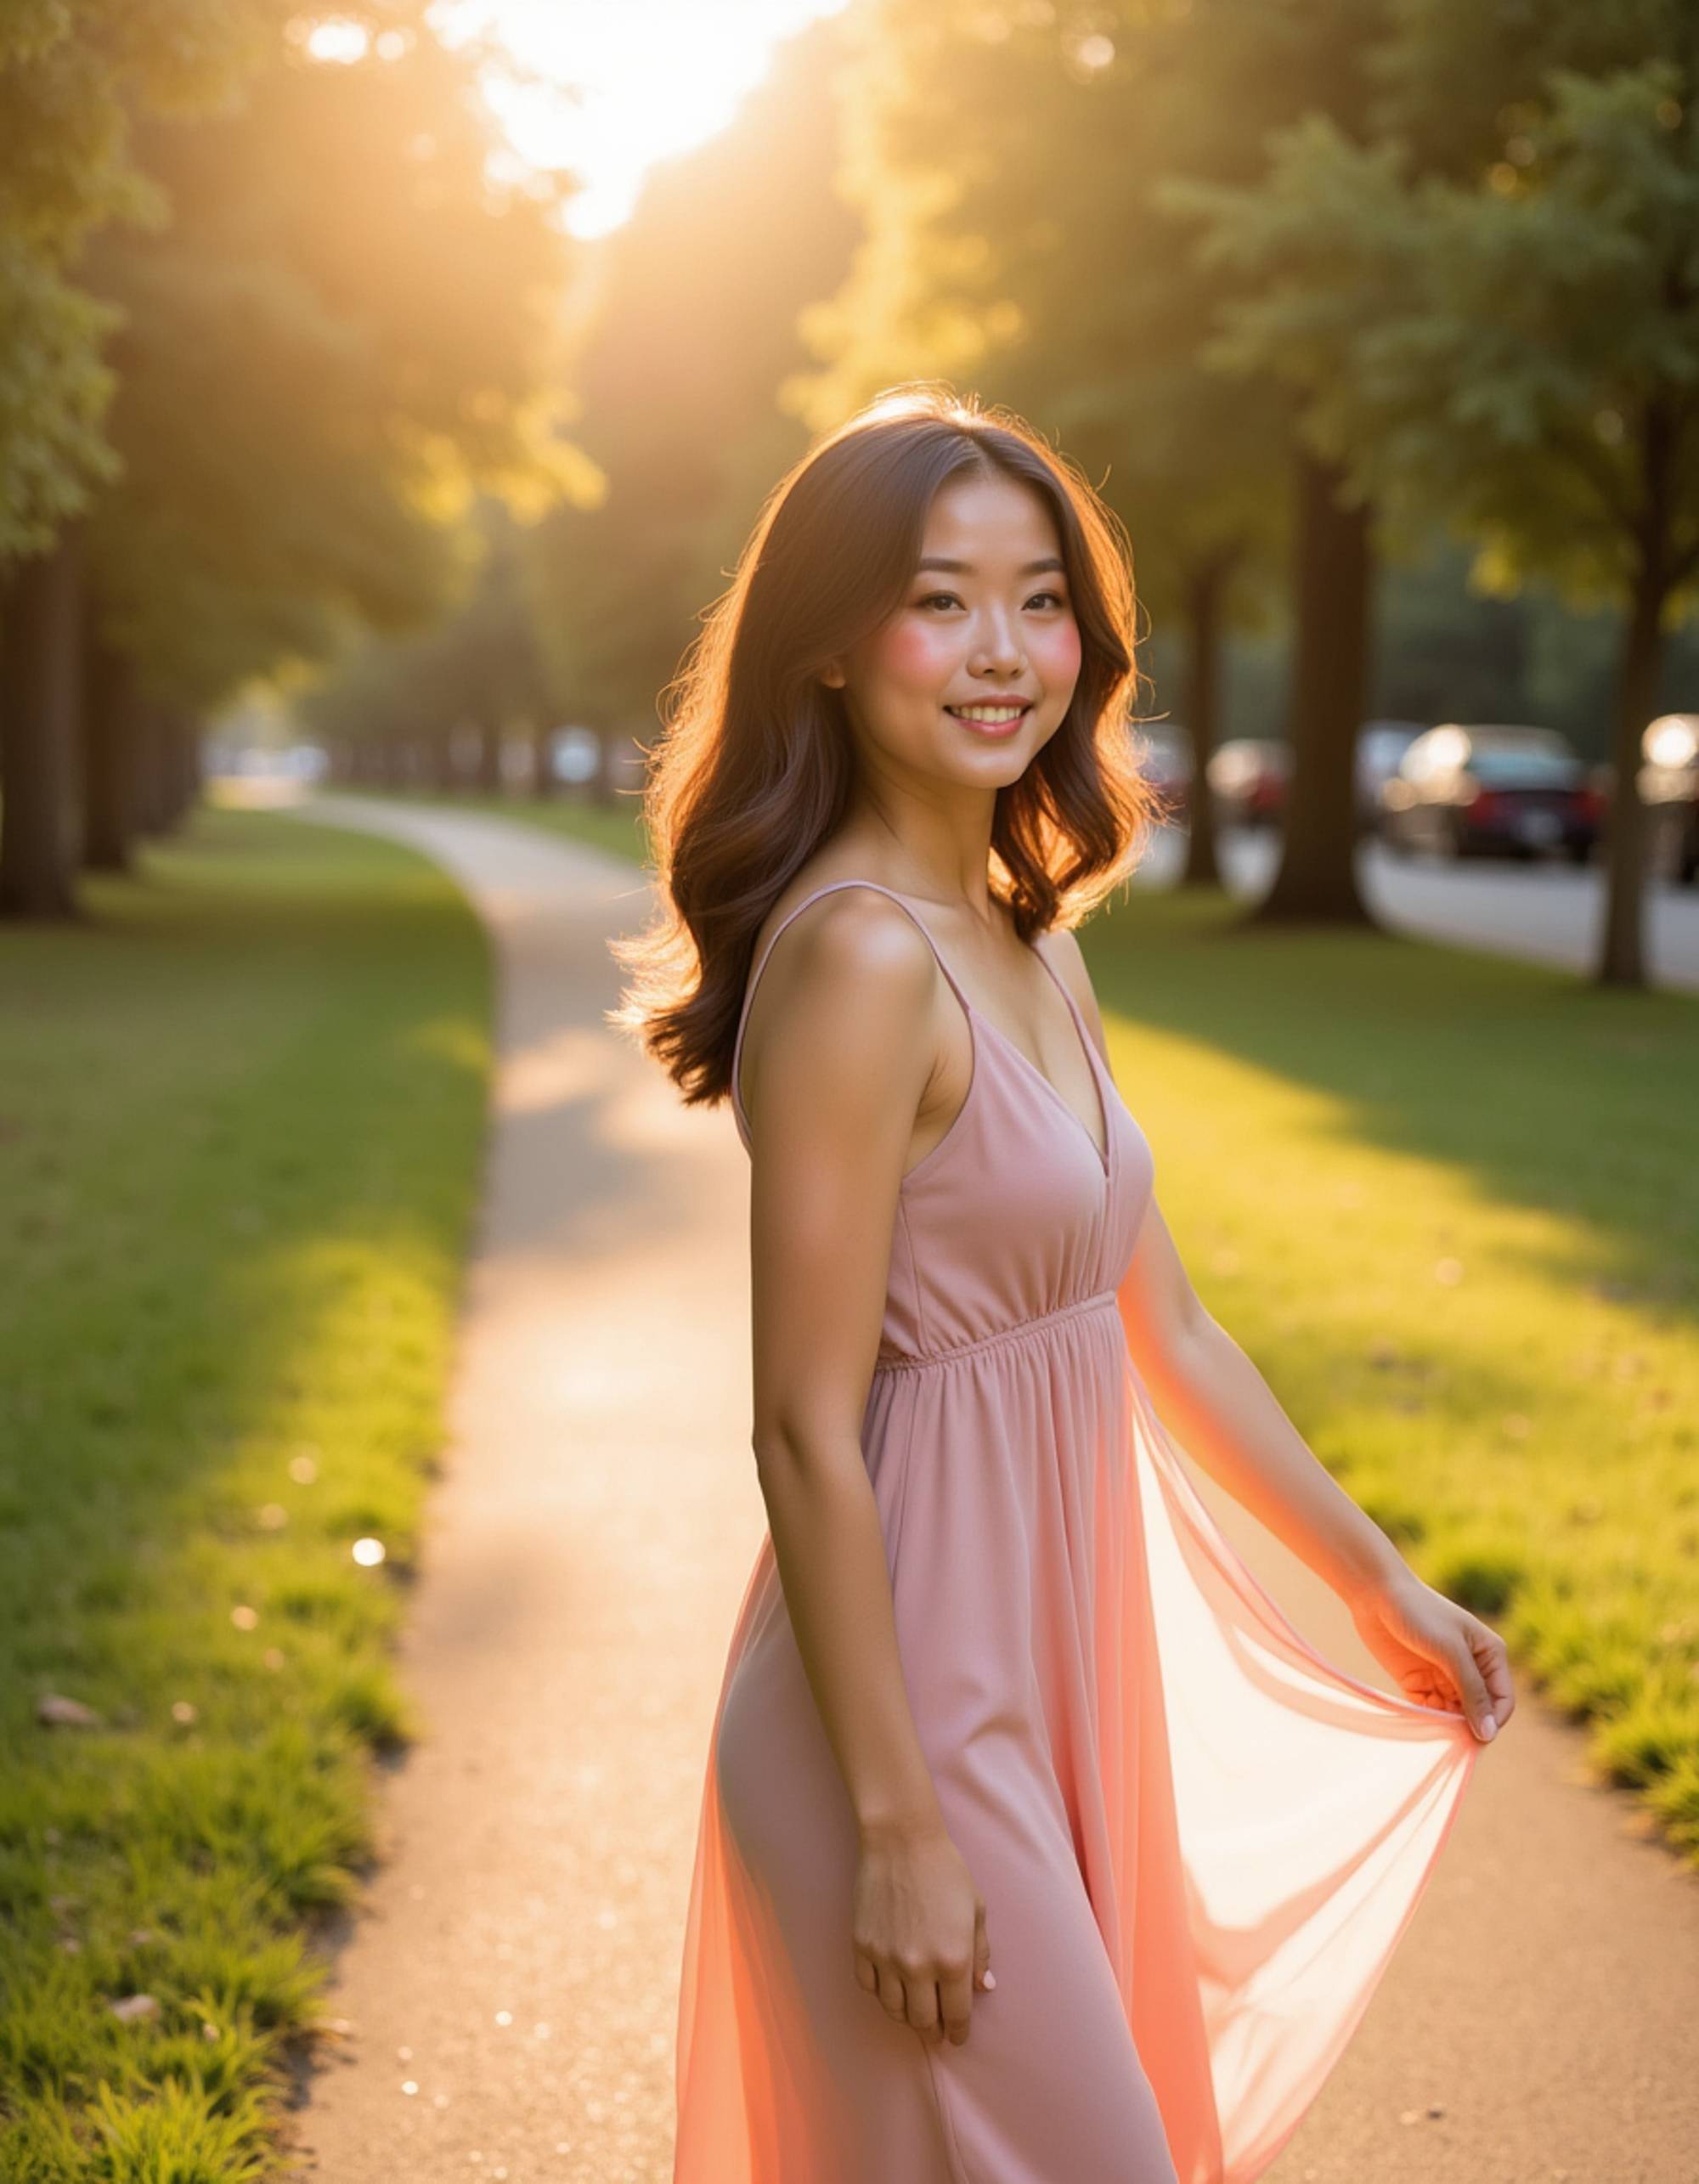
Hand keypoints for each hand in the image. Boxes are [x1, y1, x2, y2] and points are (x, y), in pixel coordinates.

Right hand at [851, 1815, 992, 2045]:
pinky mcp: (862, 1947)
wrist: (901, 1841)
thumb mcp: (976, 1910)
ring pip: (894, 2010)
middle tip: (936, 2031)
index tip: (957, 2037)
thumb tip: (983, 1987)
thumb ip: (981, 1953)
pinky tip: (890, 1989)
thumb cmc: (946, 1871)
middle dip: (932, 2030)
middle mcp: (918, 1967)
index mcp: (953, 1960)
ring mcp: (886, 1959)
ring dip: (906, 2017)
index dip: (958, 2031)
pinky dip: (881, 1994)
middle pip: (923, 2020)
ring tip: (913, 2013)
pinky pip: (869, 1987)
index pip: (956, 2014)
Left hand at [1344, 1569, 1515, 1742]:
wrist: (1374, 1593)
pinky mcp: (1418, 1682)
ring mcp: (1444, 1676)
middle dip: (1468, 1727)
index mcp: (1489, 1655)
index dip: (1492, 1722)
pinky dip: (1427, 1721)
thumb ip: (1472, 1690)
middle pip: (1478, 1711)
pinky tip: (1419, 1725)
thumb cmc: (1419, 1612)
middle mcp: (1470, 1668)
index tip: (1475, 1739)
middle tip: (1451, 1742)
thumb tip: (1489, 1732)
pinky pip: (1430, 1711)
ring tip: (1433, 1734)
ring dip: (1446, 1727)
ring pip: (1454, 1715)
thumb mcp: (1450, 1651)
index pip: (1502, 1701)